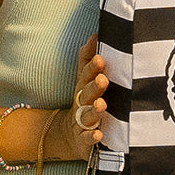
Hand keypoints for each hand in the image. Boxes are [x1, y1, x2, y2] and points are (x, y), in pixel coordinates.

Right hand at [71, 34, 108, 152]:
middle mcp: (82, 104)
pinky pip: (87, 139)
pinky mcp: (83, 140)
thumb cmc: (84, 101)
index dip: (92, 67)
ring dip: (94, 110)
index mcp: (84, 88)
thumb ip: (87, 58)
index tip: (100, 58)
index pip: (86, 75)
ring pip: (87, 116)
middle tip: (103, 79)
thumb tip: (95, 34)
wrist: (71, 134)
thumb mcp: (83, 79)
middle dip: (94, 86)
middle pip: (86, 94)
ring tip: (101, 104)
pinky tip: (98, 134)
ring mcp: (82, 122)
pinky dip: (92, 137)